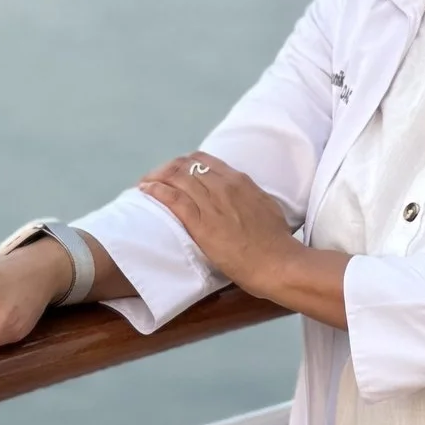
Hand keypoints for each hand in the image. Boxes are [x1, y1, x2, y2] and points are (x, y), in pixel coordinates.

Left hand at [139, 153, 346, 324]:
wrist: (279, 264)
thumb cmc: (276, 243)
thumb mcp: (265, 208)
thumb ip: (249, 199)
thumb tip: (242, 200)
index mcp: (240, 181)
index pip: (204, 160)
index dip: (185, 163)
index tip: (176, 173)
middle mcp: (224, 186)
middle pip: (186, 165)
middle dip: (166, 169)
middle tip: (155, 179)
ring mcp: (213, 203)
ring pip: (177, 177)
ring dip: (156, 177)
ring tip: (145, 184)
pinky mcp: (202, 223)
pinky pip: (173, 198)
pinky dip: (156, 190)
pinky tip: (146, 190)